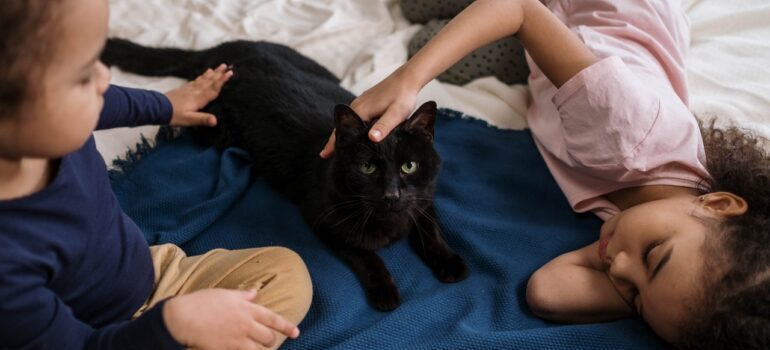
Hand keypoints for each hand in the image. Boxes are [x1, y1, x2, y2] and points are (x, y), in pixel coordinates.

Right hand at [163, 289, 299, 349]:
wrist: (182, 318)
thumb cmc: (201, 302)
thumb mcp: (224, 294)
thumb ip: (242, 295)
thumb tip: (254, 293)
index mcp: (247, 309)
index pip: (273, 319)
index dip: (287, 327)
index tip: (296, 332)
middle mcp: (245, 325)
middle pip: (268, 338)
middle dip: (270, 341)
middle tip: (267, 341)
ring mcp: (236, 340)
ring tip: (255, 348)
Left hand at [165, 64, 232, 126]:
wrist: (158, 108)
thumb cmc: (174, 115)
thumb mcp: (189, 120)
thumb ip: (202, 119)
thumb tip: (215, 121)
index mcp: (199, 98)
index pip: (213, 88)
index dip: (222, 81)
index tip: (230, 73)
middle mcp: (195, 91)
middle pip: (209, 81)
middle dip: (218, 74)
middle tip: (226, 65)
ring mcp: (189, 89)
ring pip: (203, 80)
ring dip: (211, 74)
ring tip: (216, 67)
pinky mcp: (184, 89)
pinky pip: (195, 81)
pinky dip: (201, 77)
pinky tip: (202, 75)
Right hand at [319, 67, 418, 157]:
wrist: (407, 78)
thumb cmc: (403, 96)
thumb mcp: (396, 114)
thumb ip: (384, 126)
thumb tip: (372, 138)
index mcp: (361, 110)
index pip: (342, 130)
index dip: (333, 143)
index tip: (324, 155)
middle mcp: (356, 105)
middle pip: (341, 126)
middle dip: (334, 140)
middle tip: (327, 156)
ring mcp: (360, 102)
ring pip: (347, 121)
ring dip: (341, 133)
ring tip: (337, 148)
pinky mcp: (365, 101)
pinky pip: (352, 116)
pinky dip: (348, 126)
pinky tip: (352, 132)